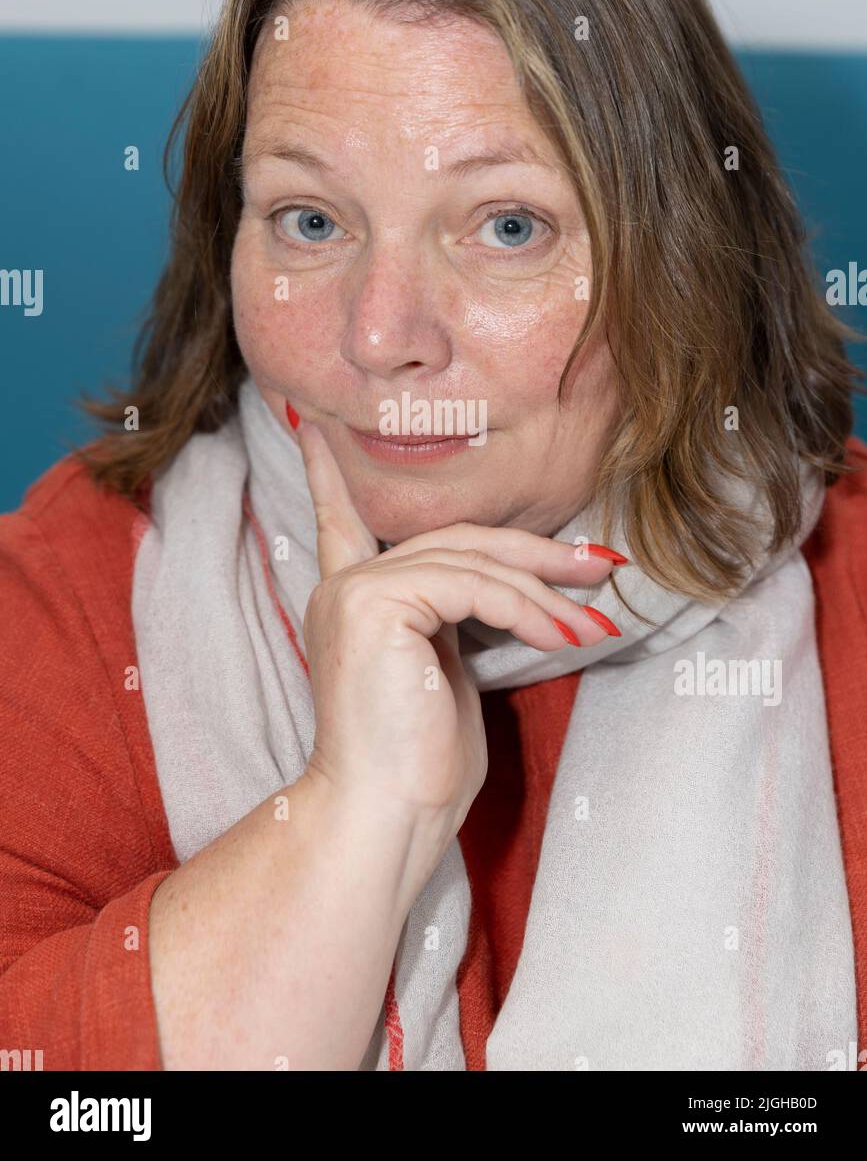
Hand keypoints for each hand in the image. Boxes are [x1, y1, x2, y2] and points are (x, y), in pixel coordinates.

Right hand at [295, 415, 619, 857]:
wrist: (384, 821)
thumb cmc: (419, 770)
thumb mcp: (447, 678)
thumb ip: (457, 622)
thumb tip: (509, 594)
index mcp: (354, 604)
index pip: (343, 523)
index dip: (332, 475)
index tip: (314, 427)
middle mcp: (346, 588)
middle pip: (455, 539)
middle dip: (534, 552)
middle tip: (600, 564)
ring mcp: (356, 592)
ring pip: (471, 560)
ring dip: (546, 590)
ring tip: (596, 618)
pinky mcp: (374, 604)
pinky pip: (471, 585)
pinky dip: (527, 609)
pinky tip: (564, 637)